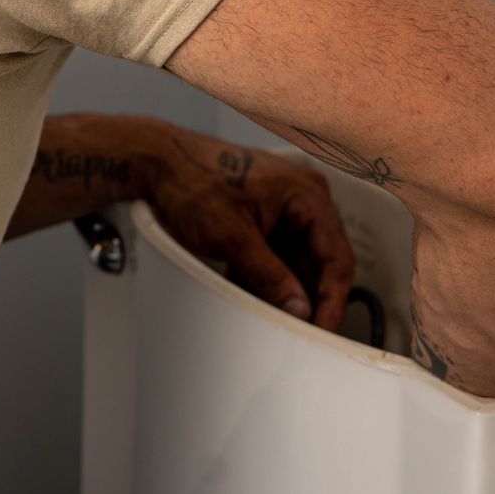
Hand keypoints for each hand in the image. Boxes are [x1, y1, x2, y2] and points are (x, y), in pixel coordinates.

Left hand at [145, 126, 355, 330]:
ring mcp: (284, 209)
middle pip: (320, 262)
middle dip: (307, 298)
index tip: (324, 330)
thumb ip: (269, 275)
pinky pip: (278, 257)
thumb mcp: (231, 235)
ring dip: (283, 291)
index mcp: (306, 194)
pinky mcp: (266, 220)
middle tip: (299, 332)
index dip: (332, 299)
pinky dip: (266, 278)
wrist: (159, 161)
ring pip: (297, 263)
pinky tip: (251, 294)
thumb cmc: (191, 179)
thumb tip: (299, 309)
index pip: (336, 257)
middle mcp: (303, 199)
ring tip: (269, 315)